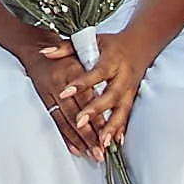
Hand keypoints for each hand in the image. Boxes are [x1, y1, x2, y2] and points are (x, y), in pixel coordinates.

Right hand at [19, 36, 99, 148]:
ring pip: (65, 120)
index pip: (86, 99)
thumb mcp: (81, 56)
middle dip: (88, 135)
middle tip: (100, 152)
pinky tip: (75, 148)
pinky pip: (55, 120)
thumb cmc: (65, 53)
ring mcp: (49, 92)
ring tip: (91, 154)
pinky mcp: (43, 99)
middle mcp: (59, 83)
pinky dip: (65, 135)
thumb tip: (113, 100)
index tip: (107, 134)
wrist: (35, 46)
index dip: (96, 117)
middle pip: (75, 114)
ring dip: (78, 139)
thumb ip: (94, 75)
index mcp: (72, 71)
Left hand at [58, 33, 156, 153]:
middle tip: (79, 122)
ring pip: (122, 109)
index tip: (65, 92)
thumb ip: (66, 48)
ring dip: (111, 126)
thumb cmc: (109, 44)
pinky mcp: (131, 98)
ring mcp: (129, 89)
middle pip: (110, 95)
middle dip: (96, 110)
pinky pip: (127, 115)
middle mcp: (123, 76)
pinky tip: (115, 142)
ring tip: (100, 142)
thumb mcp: (89, 40)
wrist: (139, 46)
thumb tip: (44, 52)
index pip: (96, 72)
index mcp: (111, 59)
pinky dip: (121, 129)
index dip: (82, 83)